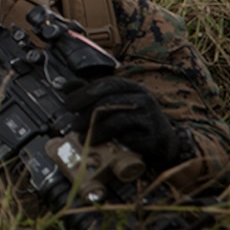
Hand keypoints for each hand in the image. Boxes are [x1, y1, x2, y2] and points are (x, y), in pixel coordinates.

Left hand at [64, 76, 181, 169]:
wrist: (164, 142)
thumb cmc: (135, 120)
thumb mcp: (115, 102)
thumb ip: (91, 94)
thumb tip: (65, 86)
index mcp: (132, 87)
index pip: (107, 84)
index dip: (85, 93)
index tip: (68, 104)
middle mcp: (143, 99)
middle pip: (110, 102)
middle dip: (86, 114)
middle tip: (74, 125)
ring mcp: (150, 118)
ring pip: (117, 120)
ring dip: (95, 130)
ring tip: (83, 137)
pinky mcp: (153, 137)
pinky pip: (129, 139)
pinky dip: (113, 142)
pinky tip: (102, 145)